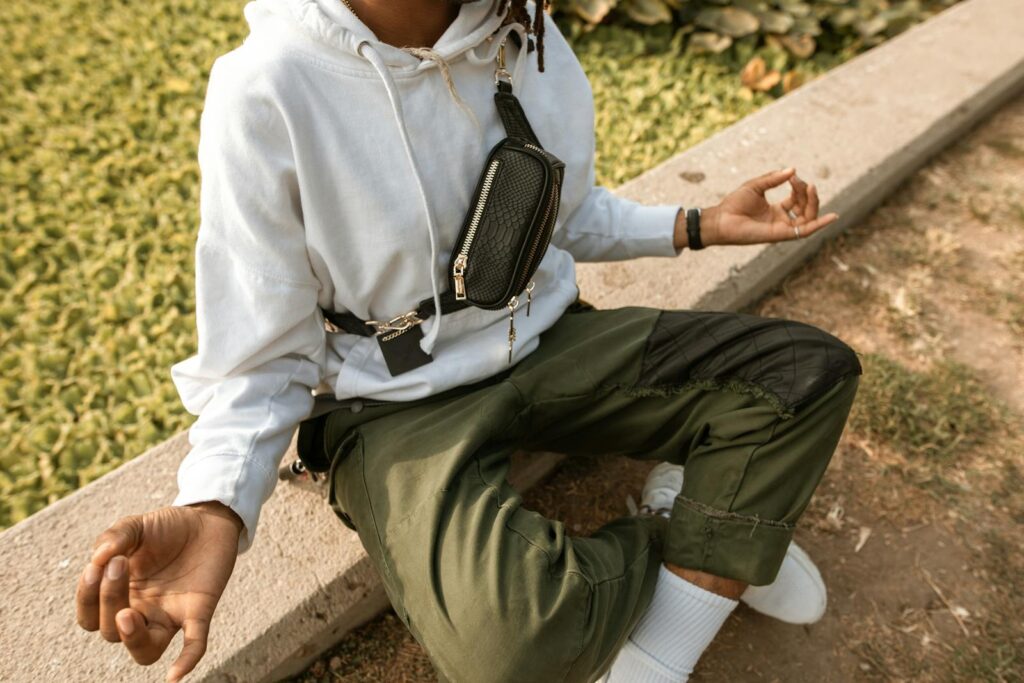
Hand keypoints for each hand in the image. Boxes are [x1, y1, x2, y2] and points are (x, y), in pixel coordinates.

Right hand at [75, 501, 242, 681]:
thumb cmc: (167, 528)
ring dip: (133, 638)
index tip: (99, 564)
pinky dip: (186, 660)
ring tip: (127, 613)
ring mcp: (170, 614)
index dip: (87, 598)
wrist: (208, 519)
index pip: (90, 618)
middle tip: (120, 564)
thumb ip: (115, 537)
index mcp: (119, 596)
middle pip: (112, 631)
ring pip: (146, 651)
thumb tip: (98, 558)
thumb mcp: (136, 526)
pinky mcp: (199, 611)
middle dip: (109, 599)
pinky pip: (193, 644)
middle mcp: (142, 612)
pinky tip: (175, 677)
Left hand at [674, 168, 838, 247]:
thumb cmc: (734, 204)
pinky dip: (820, 224)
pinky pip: (805, 231)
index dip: (799, 187)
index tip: (793, 176)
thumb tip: (793, 170)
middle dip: (807, 193)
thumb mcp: (756, 186)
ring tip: (809, 187)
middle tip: (799, 182)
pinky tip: (832, 216)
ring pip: (809, 218)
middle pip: (806, 208)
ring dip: (813, 202)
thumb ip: (774, 178)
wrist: (721, 219)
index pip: (797, 199)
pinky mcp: (781, 235)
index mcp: (776, 210)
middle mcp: (781, 221)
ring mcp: (782, 228)